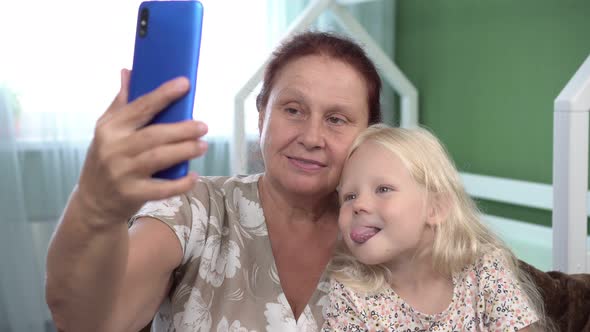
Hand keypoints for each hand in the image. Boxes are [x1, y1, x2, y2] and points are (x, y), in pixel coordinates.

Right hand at [76, 69, 207, 223]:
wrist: (93, 203)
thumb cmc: (105, 160)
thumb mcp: (106, 131)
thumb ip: (120, 103)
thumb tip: (127, 71)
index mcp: (109, 128)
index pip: (140, 107)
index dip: (163, 94)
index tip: (184, 84)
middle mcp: (114, 149)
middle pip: (154, 135)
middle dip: (182, 129)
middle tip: (203, 126)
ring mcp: (122, 173)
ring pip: (159, 158)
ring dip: (184, 151)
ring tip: (202, 145)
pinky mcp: (132, 194)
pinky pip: (162, 189)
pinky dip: (180, 183)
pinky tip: (193, 175)